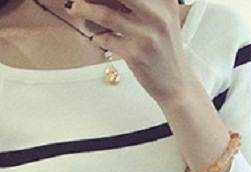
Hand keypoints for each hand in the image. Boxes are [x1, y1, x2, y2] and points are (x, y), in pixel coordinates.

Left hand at [68, 0, 194, 103]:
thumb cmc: (164, 49)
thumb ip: (141, 4)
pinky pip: (106, 40)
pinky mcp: (135, 54)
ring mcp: (146, 35)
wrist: (176, 83)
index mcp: (165, 0)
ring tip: (74, 7)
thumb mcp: (162, 17)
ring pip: (106, 14)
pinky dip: (97, 37)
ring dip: (84, 9)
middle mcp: (158, 14)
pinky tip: (97, 38)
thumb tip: (103, 0)